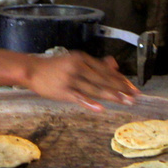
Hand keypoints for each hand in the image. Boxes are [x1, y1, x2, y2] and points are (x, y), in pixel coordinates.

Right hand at [24, 51, 139, 111]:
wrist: (33, 70)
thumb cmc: (56, 67)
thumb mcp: (75, 60)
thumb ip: (95, 63)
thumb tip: (114, 64)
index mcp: (82, 59)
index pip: (106, 70)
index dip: (120, 79)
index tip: (133, 88)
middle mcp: (78, 67)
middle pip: (103, 79)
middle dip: (120, 88)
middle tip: (134, 96)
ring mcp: (70, 79)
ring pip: (94, 88)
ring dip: (111, 95)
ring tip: (124, 101)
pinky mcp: (63, 91)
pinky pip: (79, 97)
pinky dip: (90, 103)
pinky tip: (100, 108)